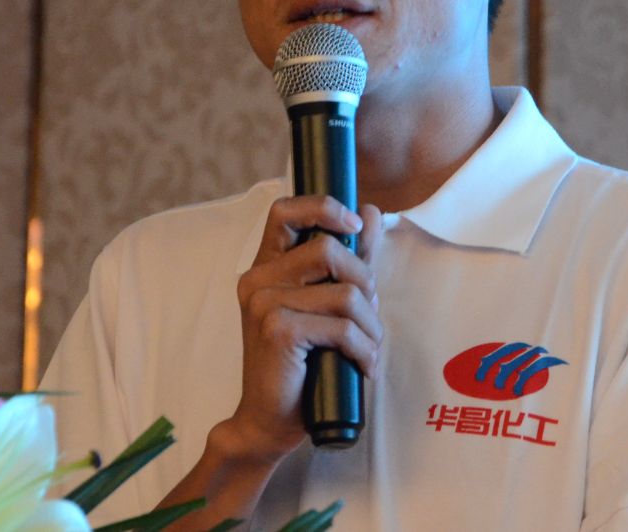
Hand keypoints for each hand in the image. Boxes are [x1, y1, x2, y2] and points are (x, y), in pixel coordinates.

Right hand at [216, 195, 382, 465]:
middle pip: (329, 249)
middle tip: (369, 314)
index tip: (355, 225)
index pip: (285, 210)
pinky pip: (341, 326)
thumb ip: (349, 258)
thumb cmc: (301, 363)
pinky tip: (363, 366)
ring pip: (344, 292)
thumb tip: (369, 211)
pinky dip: (363, 348)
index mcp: (266, 266)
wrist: (268, 421)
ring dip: (370, 325)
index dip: (324, 207)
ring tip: (369, 348)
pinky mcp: (277, 330)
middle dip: (364, 281)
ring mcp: (263, 302)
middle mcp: (257, 278)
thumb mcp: (328, 303)